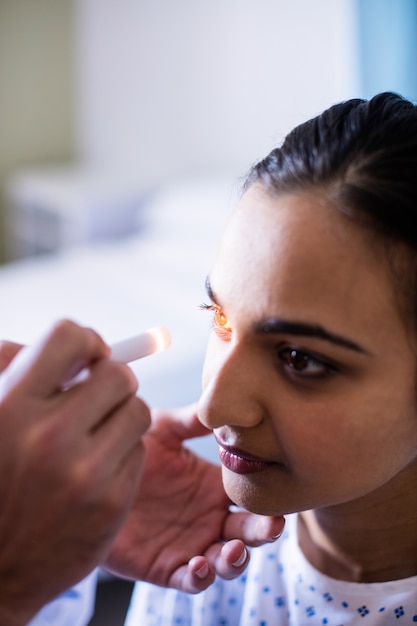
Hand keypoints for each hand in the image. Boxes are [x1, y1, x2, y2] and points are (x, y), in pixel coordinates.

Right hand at [0, 321, 149, 625]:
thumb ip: (18, 369)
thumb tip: (81, 342)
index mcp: (10, 405)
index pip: (67, 336)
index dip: (84, 341)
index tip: (87, 357)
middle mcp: (49, 437)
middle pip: (118, 374)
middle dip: (111, 380)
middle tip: (97, 397)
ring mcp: (85, 473)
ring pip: (138, 409)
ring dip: (121, 416)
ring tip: (94, 435)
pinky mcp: (112, 503)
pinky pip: (139, 450)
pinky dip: (123, 452)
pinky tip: (96, 469)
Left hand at [104, 404, 284, 592]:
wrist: (89, 478)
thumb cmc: (131, 451)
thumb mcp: (163, 428)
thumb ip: (192, 420)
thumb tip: (223, 405)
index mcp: (214, 486)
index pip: (252, 494)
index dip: (268, 495)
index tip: (279, 491)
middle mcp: (209, 517)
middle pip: (249, 530)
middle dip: (264, 530)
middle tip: (272, 524)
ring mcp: (190, 543)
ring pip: (226, 561)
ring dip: (236, 560)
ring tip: (233, 550)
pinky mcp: (166, 566)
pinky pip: (190, 580)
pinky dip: (201, 578)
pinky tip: (199, 565)